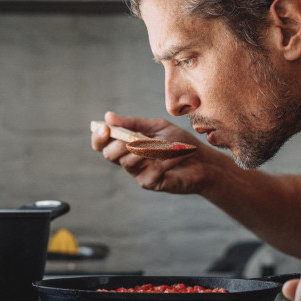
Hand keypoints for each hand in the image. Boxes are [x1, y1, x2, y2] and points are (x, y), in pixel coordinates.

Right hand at [90, 111, 224, 194]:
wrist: (202, 160)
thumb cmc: (179, 142)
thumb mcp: (157, 126)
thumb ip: (133, 123)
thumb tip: (108, 116)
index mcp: (127, 144)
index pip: (103, 143)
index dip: (98, 137)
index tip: (104, 128)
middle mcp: (130, 160)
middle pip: (110, 155)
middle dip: (117, 145)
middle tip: (132, 139)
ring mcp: (139, 173)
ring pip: (128, 163)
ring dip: (145, 150)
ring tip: (163, 146)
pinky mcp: (152, 183)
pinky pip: (149, 172)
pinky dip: (163, 160)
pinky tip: (176, 155)